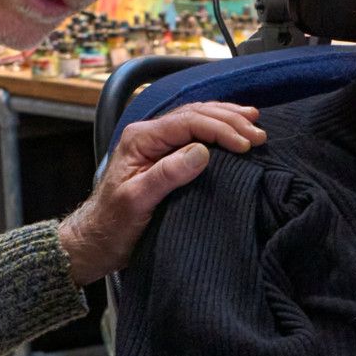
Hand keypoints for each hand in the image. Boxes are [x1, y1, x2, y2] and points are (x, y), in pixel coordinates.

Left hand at [57, 102, 264, 286]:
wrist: (96, 241)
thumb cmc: (113, 225)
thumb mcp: (137, 202)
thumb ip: (167, 175)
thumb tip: (202, 151)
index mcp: (141, 139)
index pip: (188, 122)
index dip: (220, 129)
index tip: (246, 144)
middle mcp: (149, 134)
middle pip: (195, 114)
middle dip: (230, 120)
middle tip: (259, 134)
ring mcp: (156, 144)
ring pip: (197, 120)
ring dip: (227, 120)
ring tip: (254, 121)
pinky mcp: (164, 157)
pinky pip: (195, 134)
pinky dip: (218, 130)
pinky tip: (234, 131)